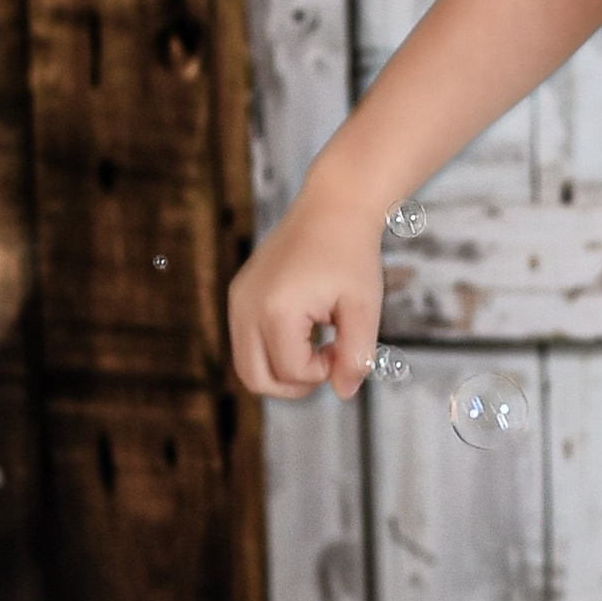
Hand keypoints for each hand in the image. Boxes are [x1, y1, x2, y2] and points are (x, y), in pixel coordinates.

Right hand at [228, 181, 384, 401]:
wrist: (332, 207)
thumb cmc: (351, 254)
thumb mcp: (364, 308)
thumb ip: (356, 356)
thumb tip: (344, 393)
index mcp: (277, 310)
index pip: (291, 372)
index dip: (323, 372)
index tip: (344, 347)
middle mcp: (247, 306)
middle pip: (255, 379)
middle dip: (295, 384)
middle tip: (328, 360)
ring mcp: (237, 300)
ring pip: (247, 365)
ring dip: (283, 368)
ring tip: (318, 343)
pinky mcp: (238, 294)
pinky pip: (247, 341)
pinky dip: (273, 349)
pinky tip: (305, 328)